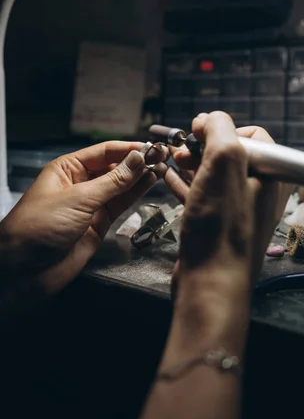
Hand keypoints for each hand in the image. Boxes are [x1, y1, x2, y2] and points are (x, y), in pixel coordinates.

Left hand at [0, 141, 163, 296]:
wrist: (25, 270)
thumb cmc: (38, 227)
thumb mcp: (79, 198)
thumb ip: (113, 181)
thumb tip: (137, 159)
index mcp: (67, 169)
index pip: (104, 152)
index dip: (128, 149)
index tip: (150, 148)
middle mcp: (80, 184)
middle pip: (114, 167)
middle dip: (137, 162)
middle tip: (161, 156)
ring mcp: (90, 204)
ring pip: (121, 186)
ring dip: (140, 177)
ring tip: (162, 167)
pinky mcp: (99, 224)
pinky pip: (120, 204)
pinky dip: (136, 194)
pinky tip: (150, 182)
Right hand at [164, 112, 291, 308]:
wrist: (211, 281)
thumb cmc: (221, 223)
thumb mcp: (224, 161)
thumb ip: (220, 129)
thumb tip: (210, 119)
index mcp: (272, 175)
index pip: (253, 136)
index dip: (223, 128)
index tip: (198, 131)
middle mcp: (260, 191)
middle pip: (231, 154)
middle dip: (204, 145)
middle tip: (182, 149)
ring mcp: (239, 210)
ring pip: (215, 175)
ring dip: (192, 162)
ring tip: (172, 159)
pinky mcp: (219, 225)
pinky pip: (203, 194)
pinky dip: (186, 182)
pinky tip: (169, 176)